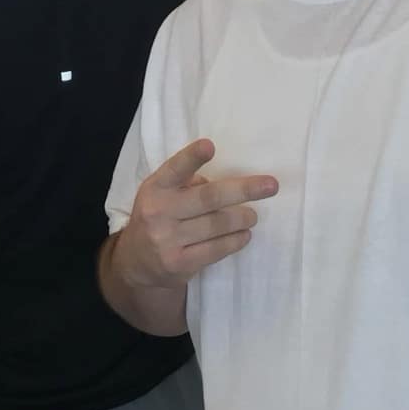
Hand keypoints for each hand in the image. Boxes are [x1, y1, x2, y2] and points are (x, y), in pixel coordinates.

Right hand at [112, 138, 276, 290]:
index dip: (191, 157)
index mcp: (155, 188)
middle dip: (243, 190)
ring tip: (252, 216)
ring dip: (242, 219)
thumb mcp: (162, 194)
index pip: (174, 170)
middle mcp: (159, 212)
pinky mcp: (179, 263)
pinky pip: (216, 249)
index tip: (210, 146)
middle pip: (208, 198)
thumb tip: (227, 185)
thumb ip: (187, 184)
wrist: (136, 263)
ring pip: (217, 225)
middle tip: (271, 186)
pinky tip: (244, 235)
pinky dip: (236, 240)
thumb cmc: (159, 217)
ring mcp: (167, 240)